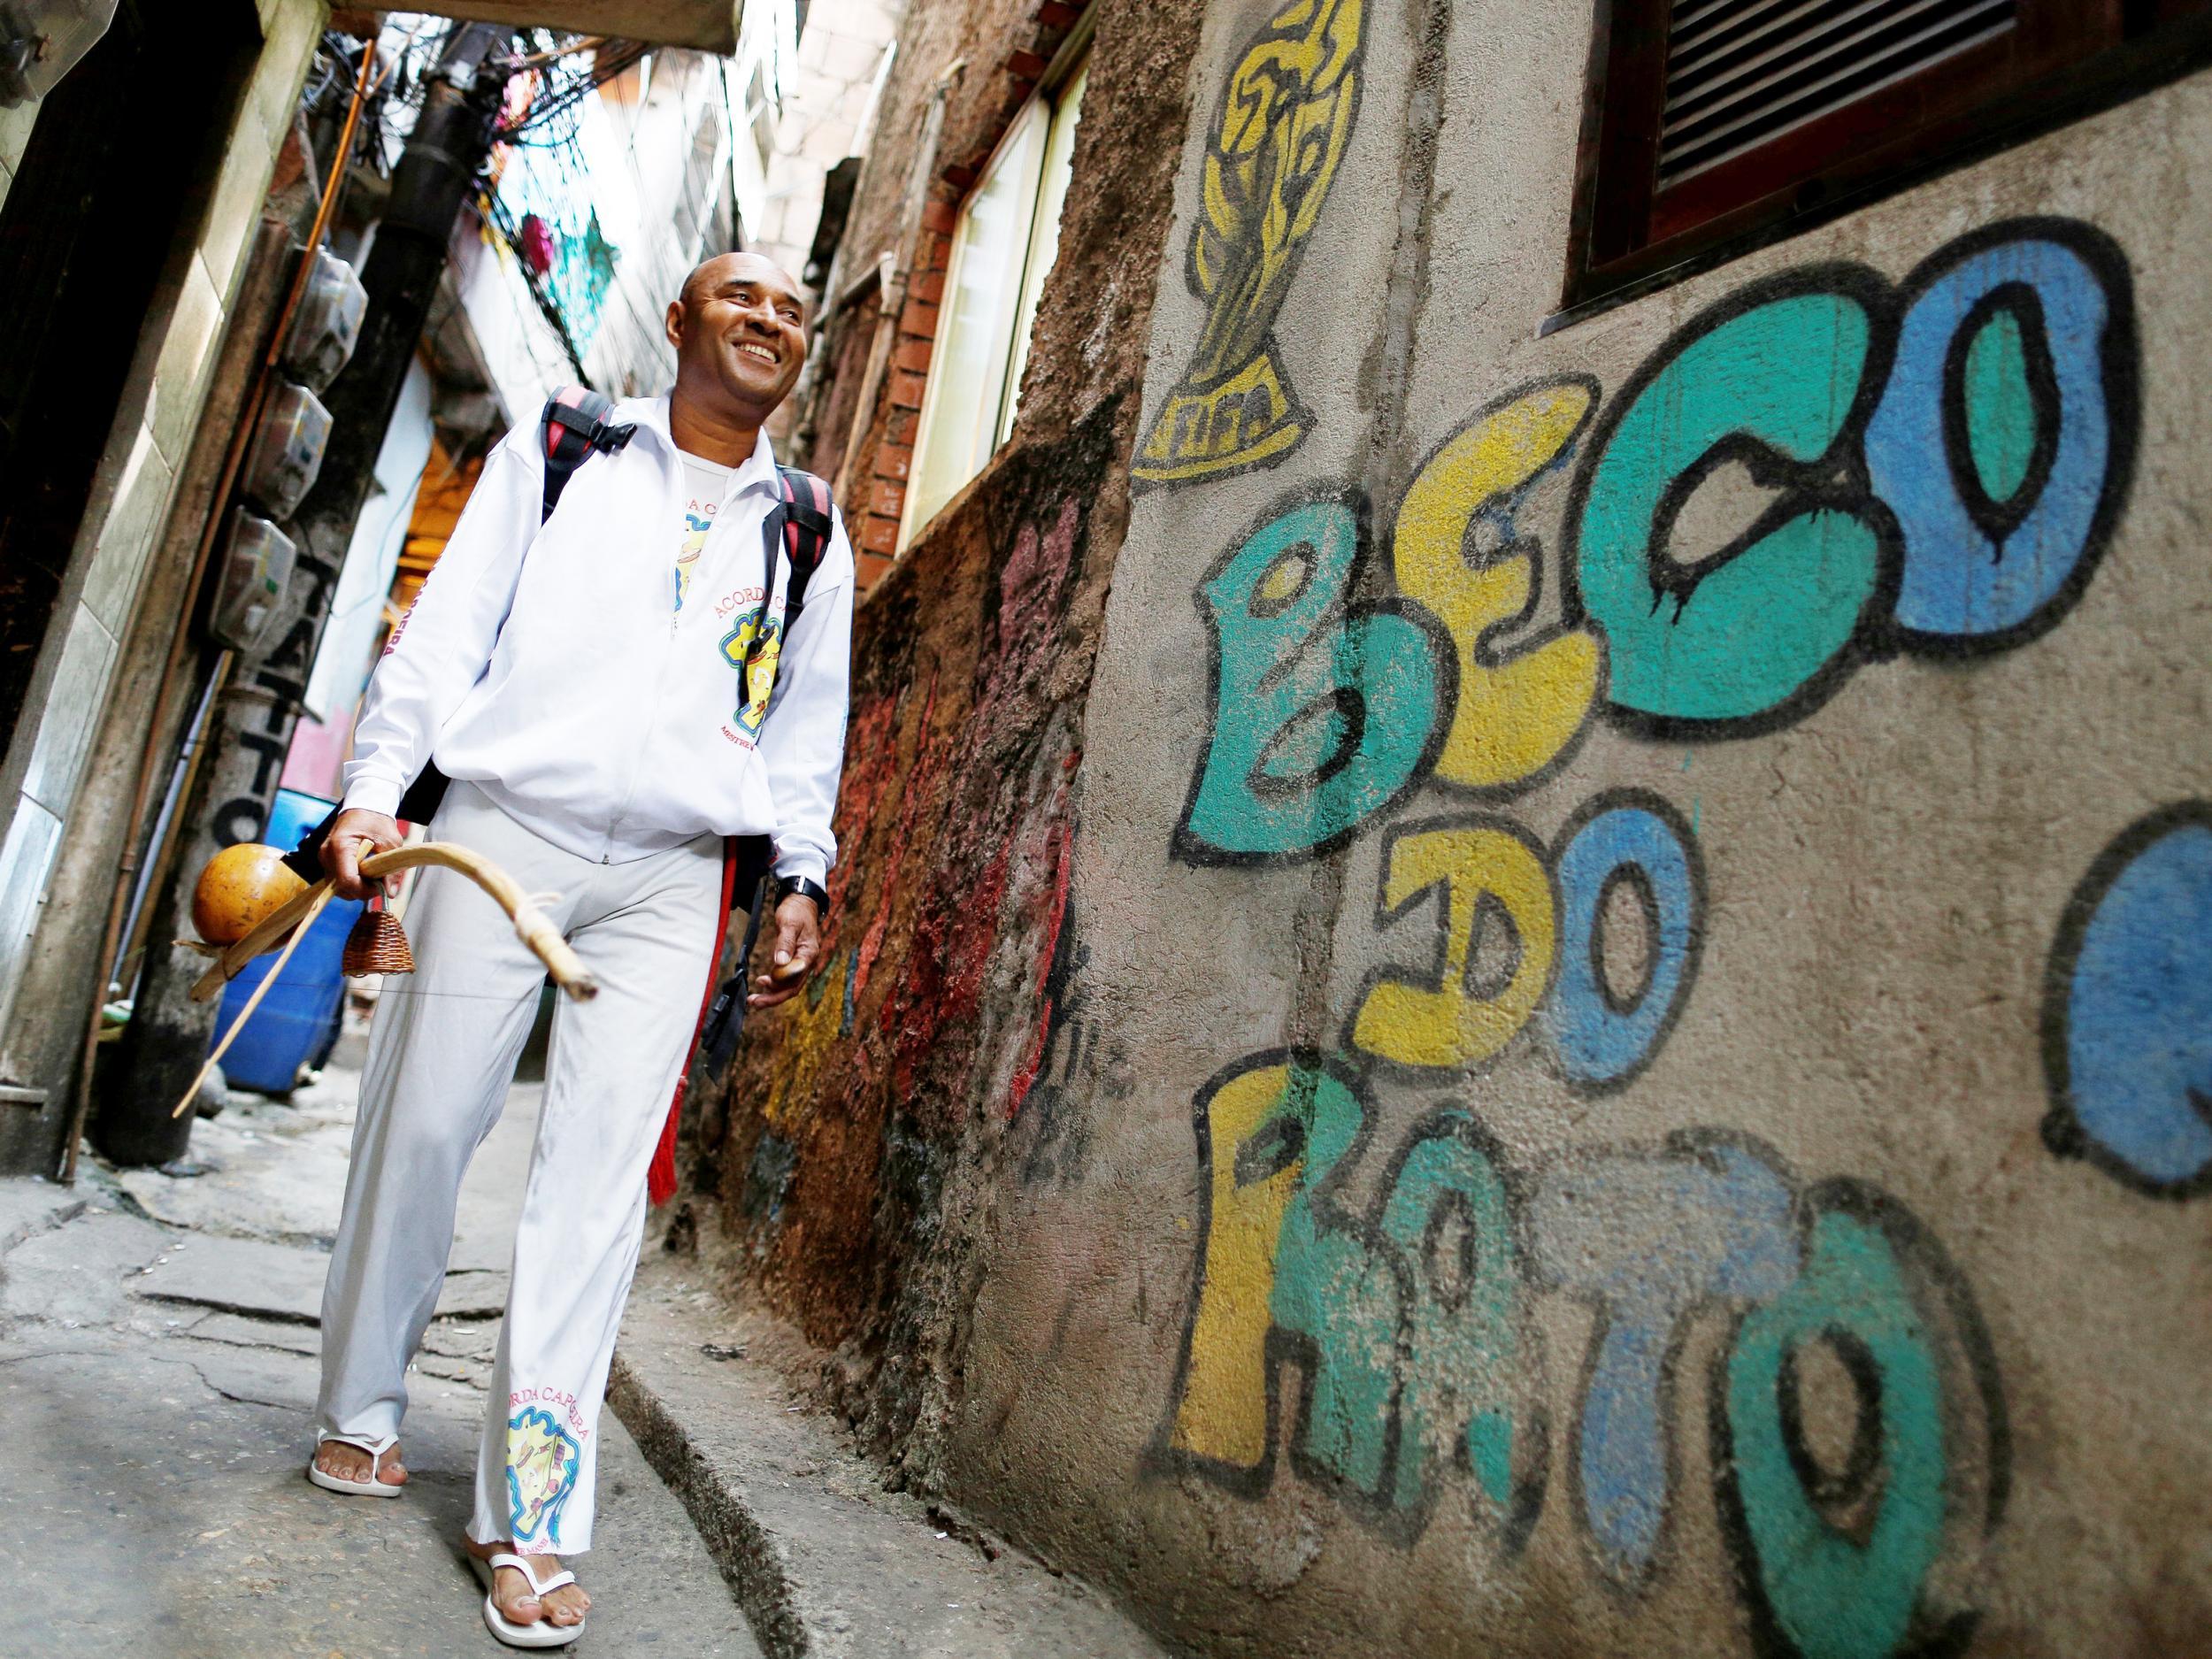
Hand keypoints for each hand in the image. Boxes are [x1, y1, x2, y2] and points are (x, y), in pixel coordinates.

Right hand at [322, 808, 403, 900]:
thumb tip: (390, 892)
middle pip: (341, 887)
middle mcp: (327, 854)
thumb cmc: (376, 820)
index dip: (364, 890)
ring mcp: (324, 858)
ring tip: (374, 876)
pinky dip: (353, 882)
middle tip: (380, 882)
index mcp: (341, 846)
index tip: (380, 887)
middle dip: (362, 890)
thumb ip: (390, 868)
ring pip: (339, 887)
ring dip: (358, 887)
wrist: (363, 807)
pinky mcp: (327, 861)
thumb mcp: (391, 842)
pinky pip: (338, 880)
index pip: (347, 880)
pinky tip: (365, 873)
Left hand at [748, 893, 820, 1008]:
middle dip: (773, 998)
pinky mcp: (792, 961)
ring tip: (754, 999)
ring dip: (772, 994)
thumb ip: (785, 943)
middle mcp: (806, 962)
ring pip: (788, 986)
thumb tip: (780, 962)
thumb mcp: (789, 924)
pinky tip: (762, 984)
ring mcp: (800, 963)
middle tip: (754, 1003)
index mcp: (808, 955)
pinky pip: (784, 978)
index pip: (795, 978)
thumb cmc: (796, 911)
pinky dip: (774, 984)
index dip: (778, 985)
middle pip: (792, 988)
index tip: (761, 982)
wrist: (800, 903)